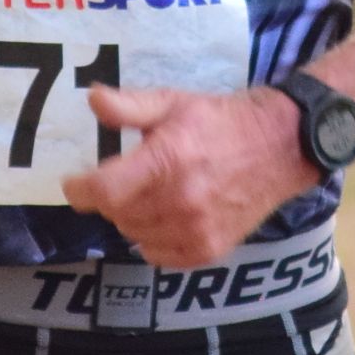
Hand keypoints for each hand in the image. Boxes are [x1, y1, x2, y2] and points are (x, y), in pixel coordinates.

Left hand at [61, 85, 318, 268]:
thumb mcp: (172, 102)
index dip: (80, 189)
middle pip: (116, 213)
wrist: (279, 147)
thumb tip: (91, 100)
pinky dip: (152, 238)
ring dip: (130, 216)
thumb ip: (128, 107)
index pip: (103, 192)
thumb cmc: (220, 121)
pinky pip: (158, 254)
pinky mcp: (208, 249)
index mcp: (167, 160)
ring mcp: (195, 229)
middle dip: (109, 196)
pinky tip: (164, 216)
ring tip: (147, 194)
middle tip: (122, 178)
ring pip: (134, 234)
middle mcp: (180, 201)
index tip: (74, 181)